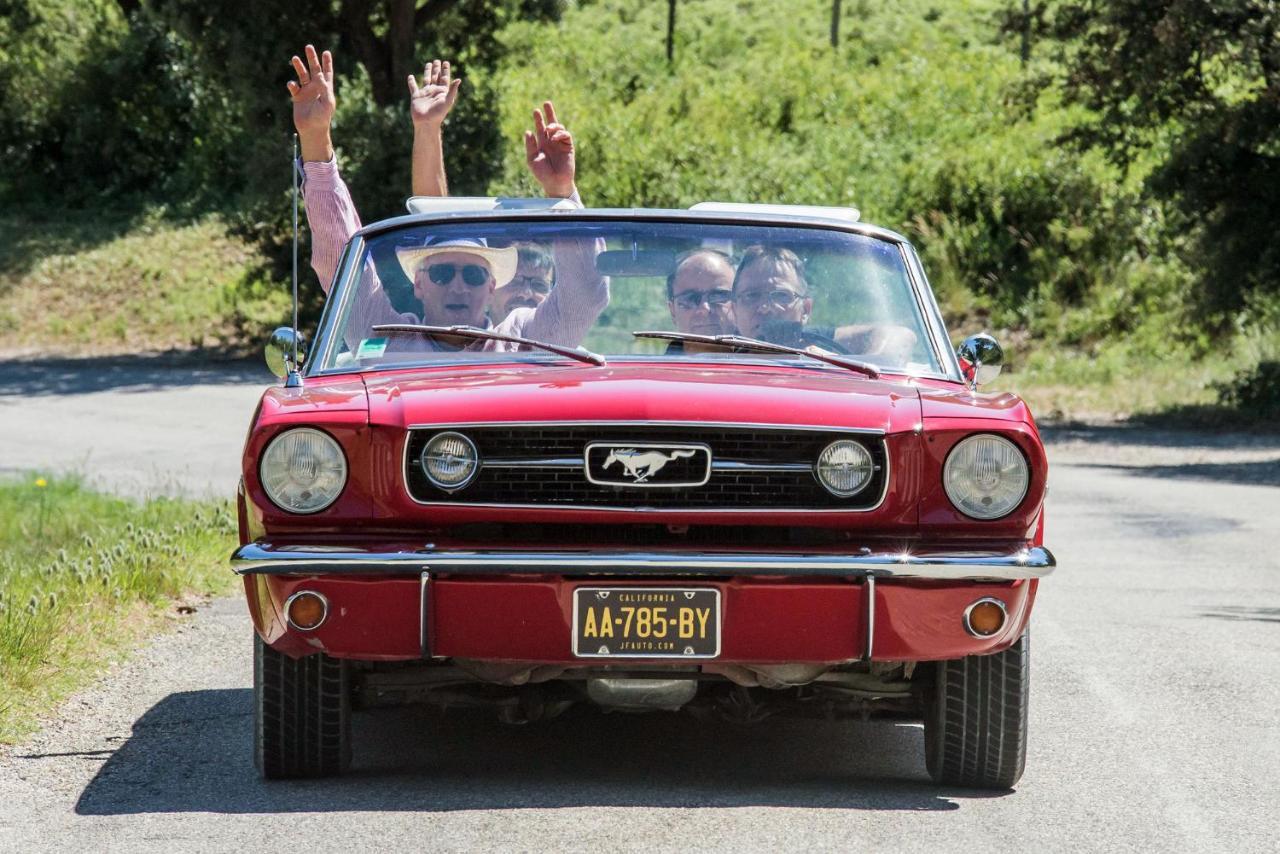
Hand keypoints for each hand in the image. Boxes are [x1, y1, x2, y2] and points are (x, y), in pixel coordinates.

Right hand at [286, 45, 334, 161]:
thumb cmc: (322, 117)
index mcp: (326, 88)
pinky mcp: (297, 98)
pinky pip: (293, 88)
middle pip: (314, 69)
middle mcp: (316, 88)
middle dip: (312, 58)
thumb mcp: (327, 102)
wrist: (312, 130)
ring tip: (295, 58)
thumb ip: (324, 88)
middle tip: (309, 47)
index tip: (326, 52)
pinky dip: (292, 85)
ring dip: (299, 67)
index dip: (327, 63)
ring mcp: (306, 92)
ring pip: (302, 75)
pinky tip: (292, 84)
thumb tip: (320, 74)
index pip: (327, 73)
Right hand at [408, 59, 459, 129]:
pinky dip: (411, 82)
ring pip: (426, 79)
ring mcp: (425, 93)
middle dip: (437, 69)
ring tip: (428, 63)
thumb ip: (452, 90)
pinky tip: (410, 76)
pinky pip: (413, 87)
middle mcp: (434, 91)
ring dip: (427, 72)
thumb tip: (459, 79)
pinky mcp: (416, 96)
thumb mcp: (448, 101)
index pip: (444, 78)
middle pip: (435, 77)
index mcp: (442, 92)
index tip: (446, 62)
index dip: (445, 70)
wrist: (426, 122)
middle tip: (437, 61)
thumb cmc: (438, 113)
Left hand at [524, 101, 575, 197]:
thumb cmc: (542, 174)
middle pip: (551, 123)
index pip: (540, 128)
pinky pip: (566, 135)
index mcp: (541, 144)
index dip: (538, 119)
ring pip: (559, 127)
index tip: (536, 111)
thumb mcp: (532, 160)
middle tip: (546, 103)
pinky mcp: (568, 147)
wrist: (555, 183)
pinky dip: (560, 133)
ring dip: (554, 125)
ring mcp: (560, 143)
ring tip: (549, 128)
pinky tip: (555, 137)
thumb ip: (530, 146)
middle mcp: (551, 141)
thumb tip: (528, 131)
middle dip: (549, 113)